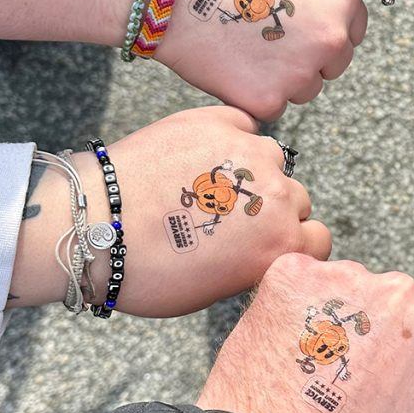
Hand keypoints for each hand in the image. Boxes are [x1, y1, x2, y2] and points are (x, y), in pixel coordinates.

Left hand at [9, 106, 330, 315]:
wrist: (95, 228)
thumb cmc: (151, 274)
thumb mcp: (216, 290)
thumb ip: (256, 265)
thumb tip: (263, 249)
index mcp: (283, 243)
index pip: (318, 238)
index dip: (294, 244)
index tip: (268, 246)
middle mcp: (278, 195)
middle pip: (297, 199)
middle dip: (273, 210)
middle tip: (230, 220)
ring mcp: (251, 153)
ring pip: (272, 159)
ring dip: (254, 172)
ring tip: (210, 186)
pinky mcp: (218, 121)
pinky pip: (242, 126)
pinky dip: (229, 139)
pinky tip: (200, 158)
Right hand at [155, 0, 367, 120]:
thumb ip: (315, 0)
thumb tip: (324, 22)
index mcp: (342, 2)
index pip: (352, 33)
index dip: (326, 33)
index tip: (301, 30)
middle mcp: (332, 40)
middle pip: (332, 66)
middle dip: (307, 60)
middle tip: (266, 43)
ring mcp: (302, 74)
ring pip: (304, 91)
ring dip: (282, 80)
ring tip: (243, 51)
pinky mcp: (269, 101)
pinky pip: (273, 107)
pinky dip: (254, 95)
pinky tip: (230, 68)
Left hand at [196, 253, 413, 412]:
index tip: (394, 380)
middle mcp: (396, 288)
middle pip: (401, 303)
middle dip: (386, 332)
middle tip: (354, 377)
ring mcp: (342, 275)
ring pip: (354, 291)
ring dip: (344, 318)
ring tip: (319, 367)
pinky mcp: (292, 272)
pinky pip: (308, 284)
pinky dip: (302, 308)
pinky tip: (294, 347)